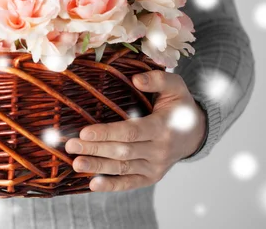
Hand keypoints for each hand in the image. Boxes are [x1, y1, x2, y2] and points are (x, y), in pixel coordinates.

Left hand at [65, 70, 206, 191]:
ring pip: (123, 168)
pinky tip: (93, 184)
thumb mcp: (175, 86)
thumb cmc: (179, 106)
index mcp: (163, 127)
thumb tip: (136, 79)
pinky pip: (130, 183)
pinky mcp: (151, 177)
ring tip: (76, 163)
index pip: (131, 132)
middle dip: (95, 149)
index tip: (84, 132)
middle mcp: (160, 150)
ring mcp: (156, 167)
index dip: (107, 133)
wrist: (195, 133)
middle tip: (71, 145)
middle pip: (122, 151)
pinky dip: (112, 186)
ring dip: (97, 167)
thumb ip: (157, 79)